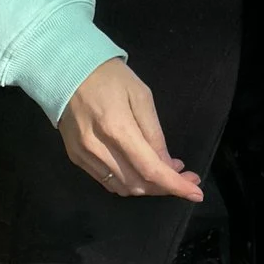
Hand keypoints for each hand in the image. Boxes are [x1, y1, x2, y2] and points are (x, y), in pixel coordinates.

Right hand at [56, 58, 203, 200]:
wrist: (66, 70)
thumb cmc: (110, 77)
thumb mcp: (141, 96)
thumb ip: (155, 134)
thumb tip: (168, 165)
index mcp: (117, 128)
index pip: (151, 169)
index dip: (175, 185)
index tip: (197, 193)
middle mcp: (98, 148)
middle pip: (138, 184)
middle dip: (166, 186)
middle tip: (185, 176)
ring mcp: (84, 155)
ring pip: (123, 187)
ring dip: (148, 187)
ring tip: (165, 172)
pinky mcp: (76, 157)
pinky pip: (107, 181)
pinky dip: (129, 182)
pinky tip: (141, 171)